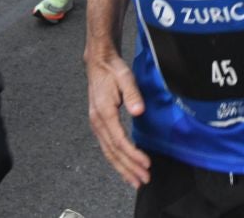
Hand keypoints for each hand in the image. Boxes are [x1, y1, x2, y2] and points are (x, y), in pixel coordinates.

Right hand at [86, 51, 149, 186]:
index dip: (133, 155)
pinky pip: (107, 148)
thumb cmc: (112, 69)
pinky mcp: (100, 125)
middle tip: (143, 180)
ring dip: (122, 168)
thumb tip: (139, 111)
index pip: (119, 140)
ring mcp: (97, 125)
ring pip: (109, 153)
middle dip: (128, 168)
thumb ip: (132, 94)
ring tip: (135, 180)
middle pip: (113, 152)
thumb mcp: (125, 77)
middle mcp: (97, 122)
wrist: (99, 63)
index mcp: (104, 113)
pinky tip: (124, 167)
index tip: (145, 164)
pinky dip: (116, 160)